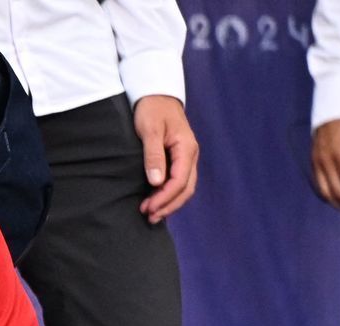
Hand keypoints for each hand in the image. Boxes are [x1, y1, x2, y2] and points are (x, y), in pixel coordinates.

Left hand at [133, 95, 198, 223]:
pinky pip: (179, 182)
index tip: (148, 208)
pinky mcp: (179, 159)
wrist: (156, 95)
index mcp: (186, 148)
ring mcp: (186, 157)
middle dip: (168, 205)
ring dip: (169, 203)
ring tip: (151, 214)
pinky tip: (156, 202)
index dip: (165, 198)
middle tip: (149, 217)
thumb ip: (153, 155)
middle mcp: (190, 155)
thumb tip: (156, 182)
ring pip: (184, 188)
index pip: (180, 181)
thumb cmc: (152, 109)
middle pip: (185, 189)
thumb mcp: (150, 130)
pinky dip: (169, 195)